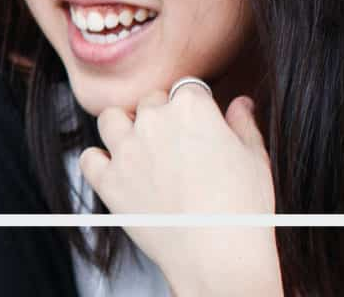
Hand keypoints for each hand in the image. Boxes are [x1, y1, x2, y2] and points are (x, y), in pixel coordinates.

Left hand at [78, 86, 282, 296]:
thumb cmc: (242, 208)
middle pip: (149, 102)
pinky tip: (116, 170)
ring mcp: (126, 151)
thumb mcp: (255, 157)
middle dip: (160, 116)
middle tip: (175, 144)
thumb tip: (240, 103)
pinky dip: (99, 162)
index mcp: (191, 107)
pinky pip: (88, 158)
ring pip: (111, 119)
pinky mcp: (109, 182)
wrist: (218, 254)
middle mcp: (153, 121)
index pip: (187, 89)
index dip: (194, 105)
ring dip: (123, 127)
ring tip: (140, 147)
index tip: (198, 123)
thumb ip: (244, 123)